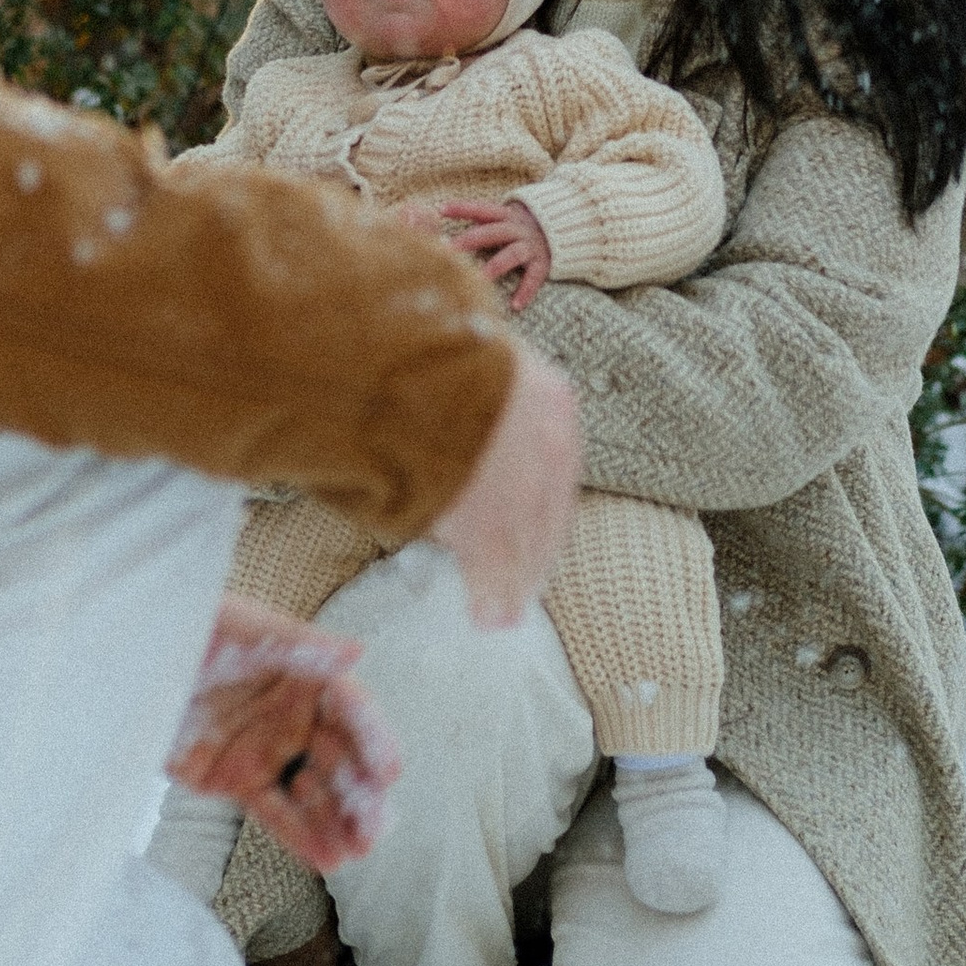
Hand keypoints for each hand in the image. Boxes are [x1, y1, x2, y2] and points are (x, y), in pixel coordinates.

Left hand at [165, 591, 402, 870]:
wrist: (125, 665)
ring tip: (358, 852)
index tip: (390, 770)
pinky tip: (328, 859)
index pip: (350, 709)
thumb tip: (356, 650)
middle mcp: (294, 715)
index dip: (373, 737)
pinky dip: (300, 836)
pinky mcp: (235, 780)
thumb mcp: (239, 628)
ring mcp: (267, 750)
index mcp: (304, 673)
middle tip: (378, 827)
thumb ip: (297, 644)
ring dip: (338, 821)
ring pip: (312, 791)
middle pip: (339, 757)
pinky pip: (274, 812)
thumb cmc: (187, 630)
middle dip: (362, 793)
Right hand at [428, 342, 580, 627]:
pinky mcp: (481, 517)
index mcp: (553, 406)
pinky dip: (487, 591)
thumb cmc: (431, 348)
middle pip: (543, 520)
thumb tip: (477, 410)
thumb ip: (488, 391)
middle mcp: (548, 450)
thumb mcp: (479, 358)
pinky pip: (487, 563)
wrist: (408, 353)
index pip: (558, 475)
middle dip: (531, 561)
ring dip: (510, 585)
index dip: (546, 517)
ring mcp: (516, 486)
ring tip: (501, 617)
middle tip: (524, 594)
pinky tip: (487, 615)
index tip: (541, 545)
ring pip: (518, 547)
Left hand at [435, 196, 552, 310]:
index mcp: (506, 215)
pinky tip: (516, 305)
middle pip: (491, 232)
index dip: (462, 208)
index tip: (440, 210)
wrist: (570, 224)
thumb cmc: (526, 225)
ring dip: (495, 266)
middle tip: (448, 250)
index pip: (481, 209)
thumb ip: (485, 222)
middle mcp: (518, 228)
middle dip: (469, 240)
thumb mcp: (508, 217)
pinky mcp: (544, 261)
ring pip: (511, 255)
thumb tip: (449, 224)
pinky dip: (526, 291)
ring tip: (480, 279)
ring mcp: (531, 245)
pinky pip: (534, 277)